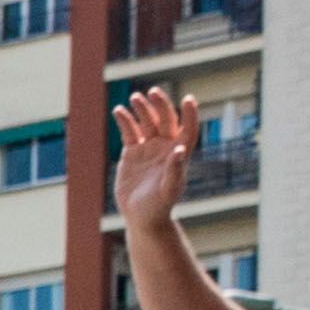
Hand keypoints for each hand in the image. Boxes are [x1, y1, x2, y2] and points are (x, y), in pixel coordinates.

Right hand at [109, 84, 190, 226]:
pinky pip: (129, 131)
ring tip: (135, 98)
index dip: (190, 114)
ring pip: (147, 122)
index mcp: (179, 153)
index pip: (188, 128)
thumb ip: (175, 170)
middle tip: (153, 92)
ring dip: (142, 109)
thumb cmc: (159, 206)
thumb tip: (180, 150)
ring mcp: (148, 147)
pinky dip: (125, 120)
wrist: (141, 217)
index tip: (189, 99)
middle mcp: (165, 146)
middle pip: (165, 120)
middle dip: (160, 105)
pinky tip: (119, 111)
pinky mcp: (132, 152)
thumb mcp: (168, 190)